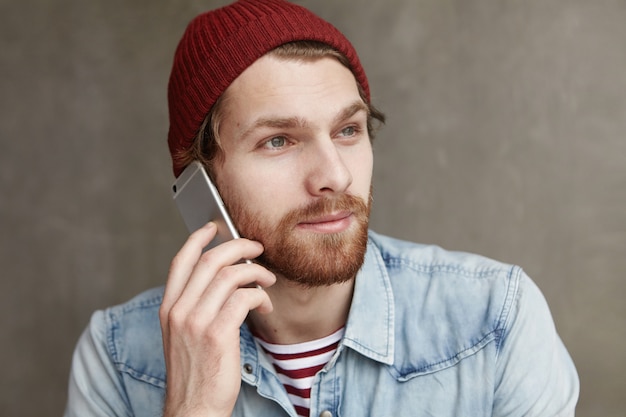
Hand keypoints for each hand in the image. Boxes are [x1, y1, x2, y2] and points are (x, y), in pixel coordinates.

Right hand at [159, 222, 275, 416]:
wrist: (194, 408)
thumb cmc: (196, 372)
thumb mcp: (185, 334)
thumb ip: (196, 305)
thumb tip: (225, 277)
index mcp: (169, 308)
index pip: (181, 260)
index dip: (199, 238)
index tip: (215, 226)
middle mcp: (179, 310)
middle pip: (211, 260)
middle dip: (239, 246)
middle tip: (257, 249)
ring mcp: (196, 321)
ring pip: (231, 275)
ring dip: (256, 272)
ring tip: (267, 280)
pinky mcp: (218, 334)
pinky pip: (244, 297)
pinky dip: (259, 295)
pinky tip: (264, 304)